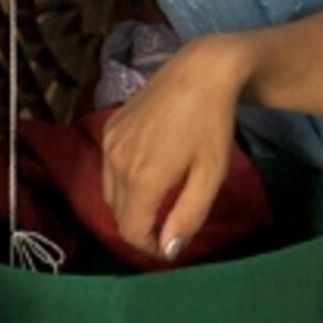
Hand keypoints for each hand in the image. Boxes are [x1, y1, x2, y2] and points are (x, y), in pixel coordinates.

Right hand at [96, 35, 254, 261]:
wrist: (202, 71)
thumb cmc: (213, 124)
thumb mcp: (210, 175)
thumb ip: (188, 216)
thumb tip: (169, 250)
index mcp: (142, 178)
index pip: (132, 231)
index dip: (149, 248)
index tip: (169, 250)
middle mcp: (117, 162)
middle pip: (118, 215)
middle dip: (141, 229)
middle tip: (167, 231)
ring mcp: (110, 143)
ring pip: (110, 193)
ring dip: (130, 207)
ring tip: (159, 207)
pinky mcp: (111, 128)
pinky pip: (109, 169)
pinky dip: (123, 183)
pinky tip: (149, 176)